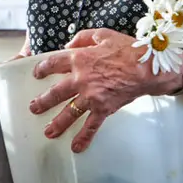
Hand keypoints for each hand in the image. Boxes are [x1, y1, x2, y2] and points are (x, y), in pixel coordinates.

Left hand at [27, 29, 176, 151]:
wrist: (148, 67)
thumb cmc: (128, 49)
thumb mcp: (102, 34)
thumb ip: (82, 38)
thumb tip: (69, 44)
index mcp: (79, 59)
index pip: (53, 63)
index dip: (43, 68)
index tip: (37, 73)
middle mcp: (81, 79)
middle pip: (55, 92)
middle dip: (43, 101)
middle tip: (34, 108)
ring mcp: (91, 96)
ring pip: (69, 112)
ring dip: (58, 123)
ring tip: (48, 131)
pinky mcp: (104, 108)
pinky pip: (91, 126)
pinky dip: (84, 137)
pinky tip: (77, 147)